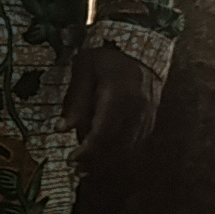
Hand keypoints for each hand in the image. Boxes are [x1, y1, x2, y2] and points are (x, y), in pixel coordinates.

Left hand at [63, 44, 160, 168]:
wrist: (141, 44)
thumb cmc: (106, 55)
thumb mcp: (84, 70)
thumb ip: (75, 101)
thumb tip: (61, 129)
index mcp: (119, 97)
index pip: (103, 133)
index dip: (87, 151)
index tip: (70, 160)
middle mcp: (138, 110)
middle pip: (117, 145)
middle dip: (96, 161)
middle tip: (76, 169)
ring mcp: (149, 114)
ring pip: (130, 147)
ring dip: (109, 160)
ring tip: (88, 167)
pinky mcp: (153, 116)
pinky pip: (139, 141)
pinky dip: (123, 151)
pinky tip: (108, 156)